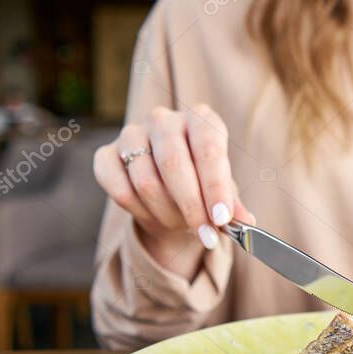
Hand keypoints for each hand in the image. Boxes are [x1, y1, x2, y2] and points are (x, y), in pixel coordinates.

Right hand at [94, 104, 254, 267]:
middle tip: (205, 234)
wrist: (168, 188)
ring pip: (146, 181)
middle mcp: (164, 120)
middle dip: (191, 206)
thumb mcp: (222, 191)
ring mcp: (131, 134)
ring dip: (167, 213)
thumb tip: (246, 223)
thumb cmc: (202, 185)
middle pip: (173, 164)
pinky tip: (155, 218)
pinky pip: (120, 189)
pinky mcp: (106, 154)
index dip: (215, 186)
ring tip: (182, 225)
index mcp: (201, 119)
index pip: (208, 149)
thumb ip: (232, 204)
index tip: (222, 219)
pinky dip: (140, 212)